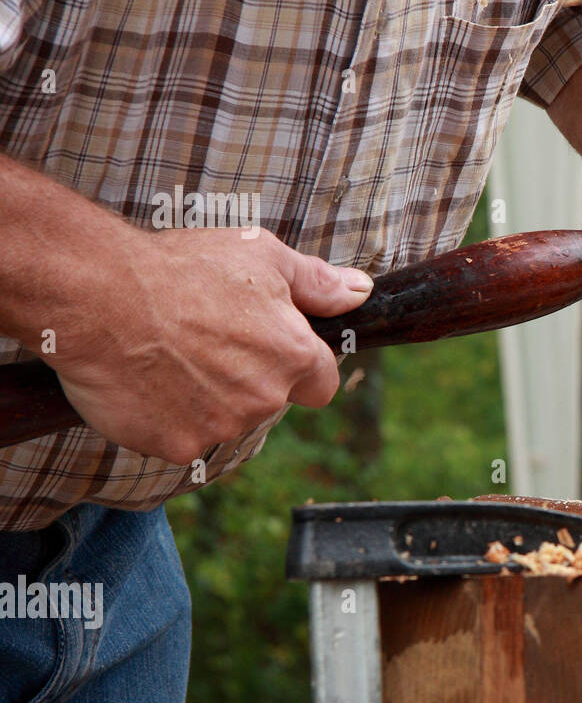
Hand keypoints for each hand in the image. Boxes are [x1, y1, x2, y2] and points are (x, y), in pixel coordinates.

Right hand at [48, 227, 372, 463]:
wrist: (98, 294)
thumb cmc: (180, 267)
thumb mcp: (262, 256)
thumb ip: (317, 283)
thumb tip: (362, 292)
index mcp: (294, 355)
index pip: (321, 384)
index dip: (299, 367)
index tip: (270, 350)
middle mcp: (265, 397)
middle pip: (269, 401)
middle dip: (246, 378)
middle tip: (203, 339)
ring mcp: (220, 426)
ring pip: (224, 421)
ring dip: (205, 398)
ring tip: (169, 353)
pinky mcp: (176, 447)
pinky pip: (180, 437)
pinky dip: (165, 416)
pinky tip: (145, 379)